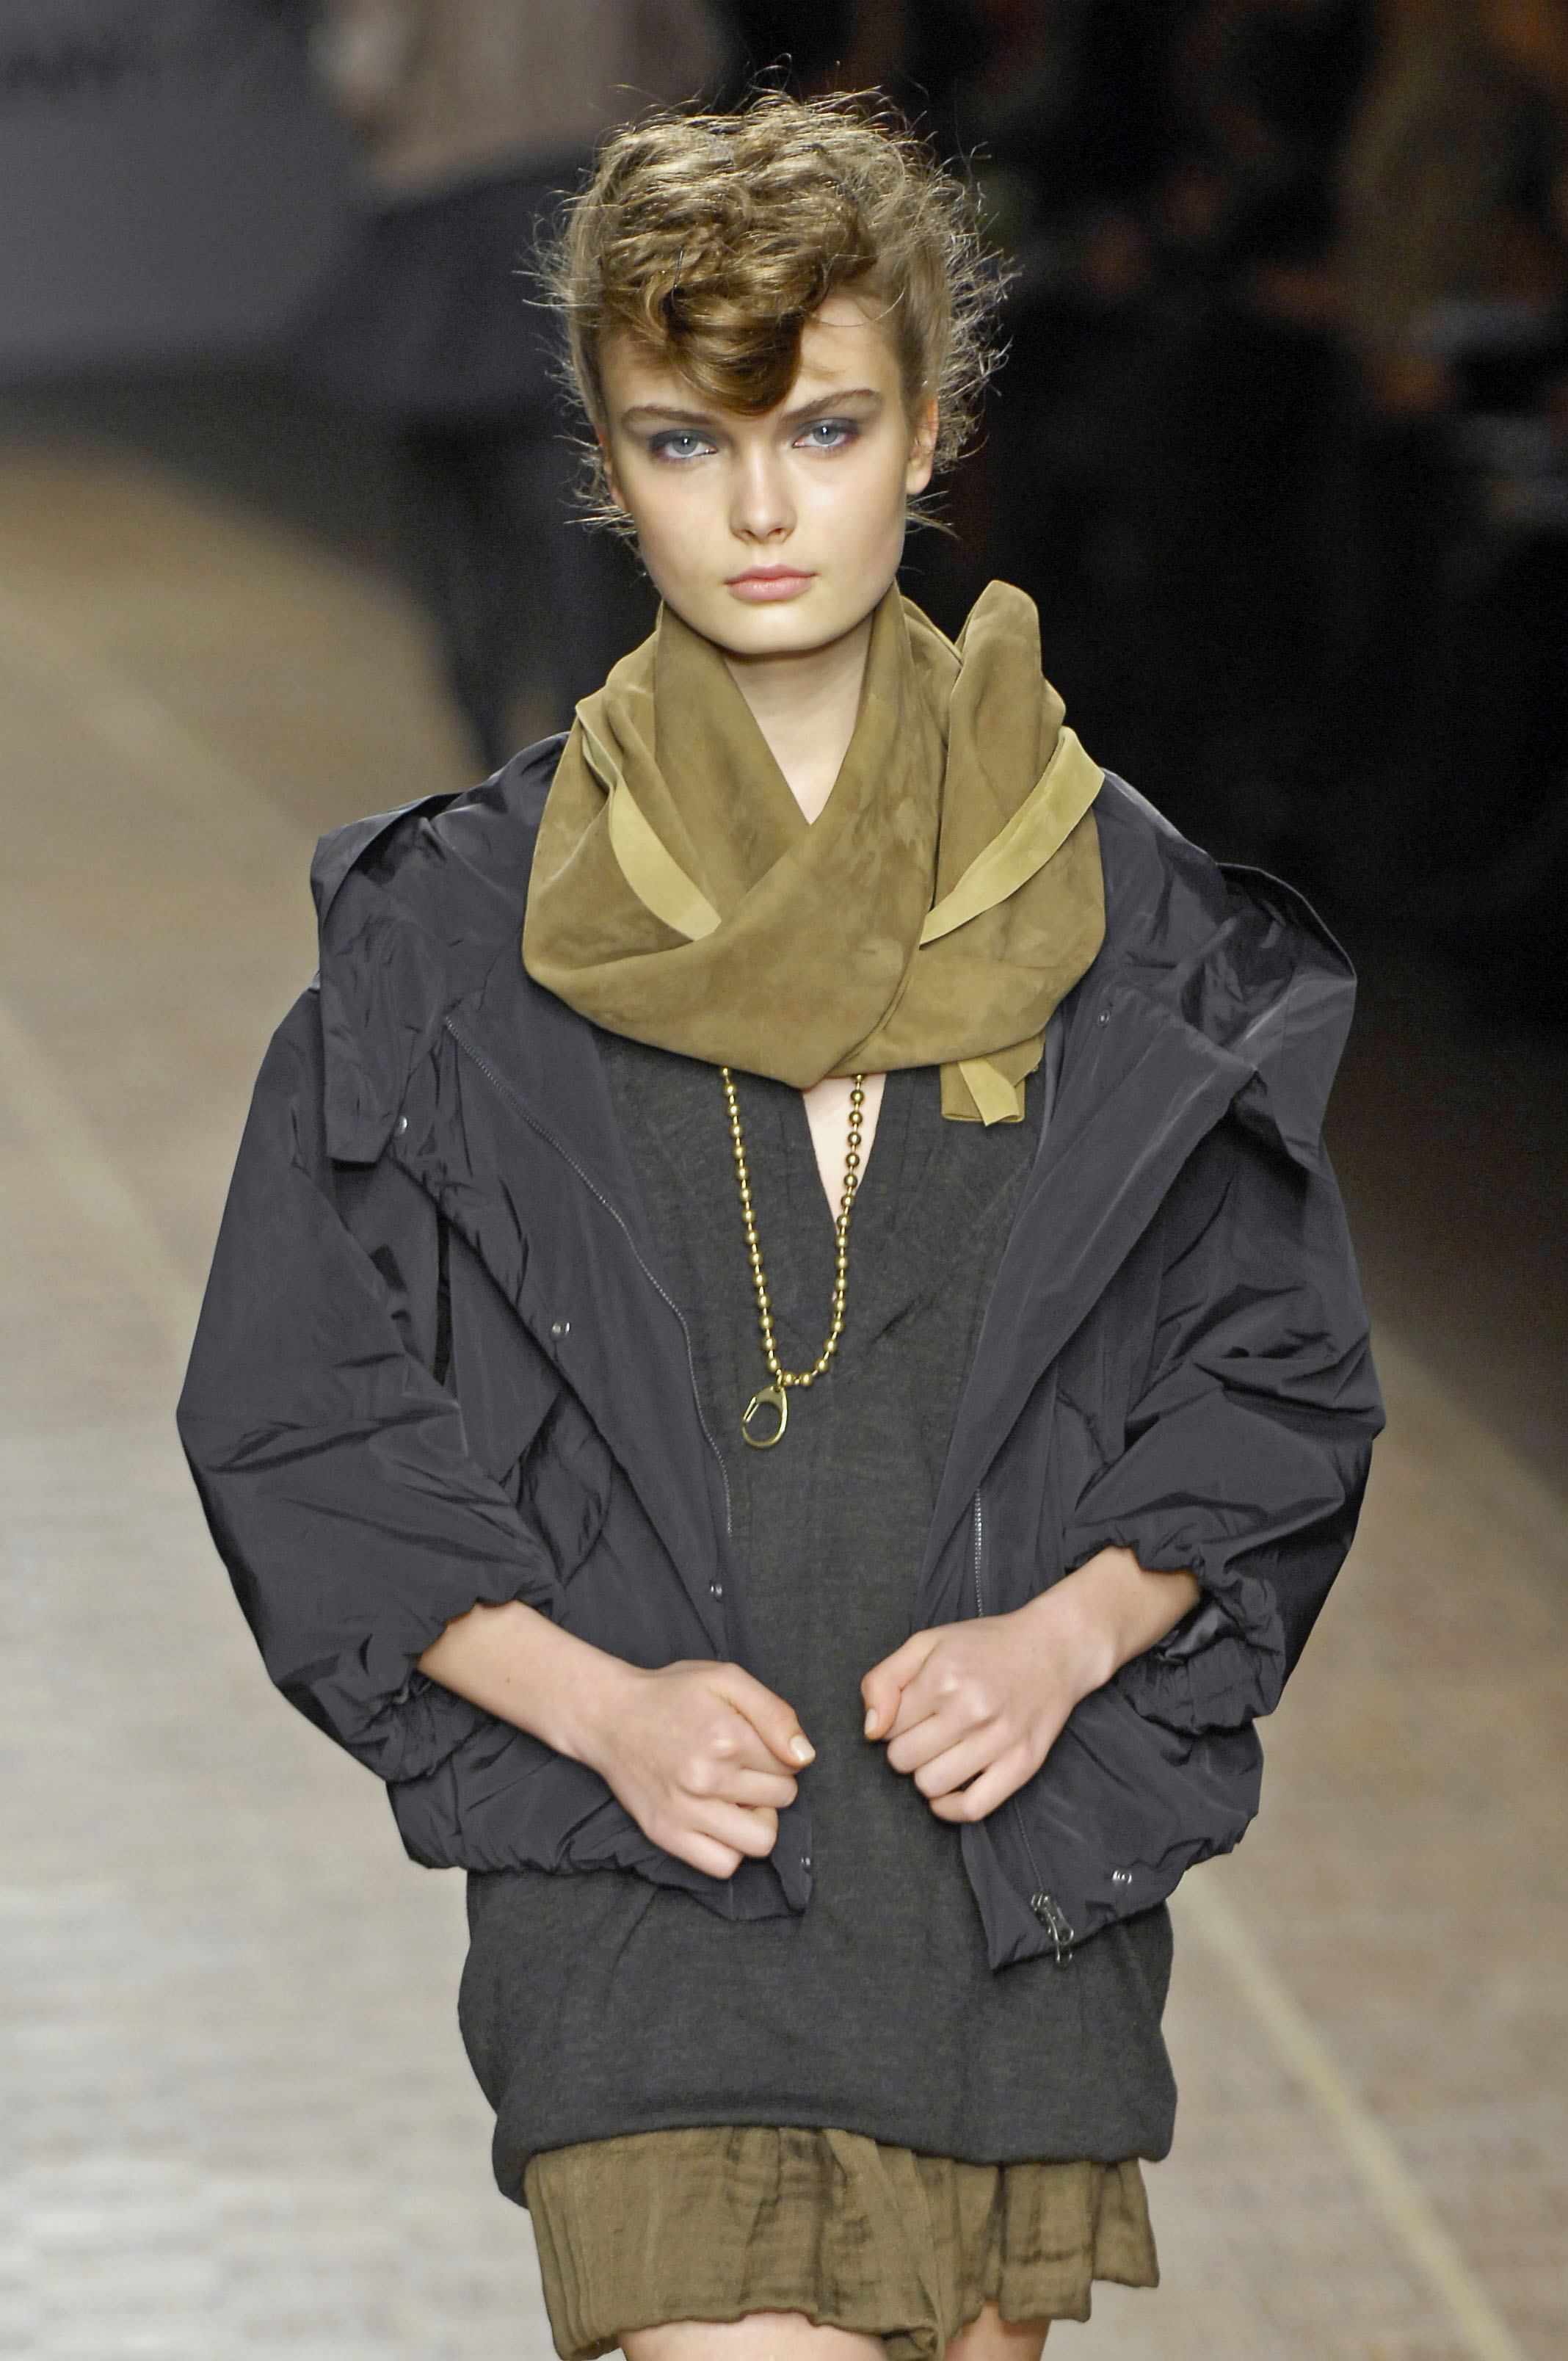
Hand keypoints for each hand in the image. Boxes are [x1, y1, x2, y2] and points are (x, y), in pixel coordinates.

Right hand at [579, 1658, 813, 1880]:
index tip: (755, 1744)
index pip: (792, 1766)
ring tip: (737, 1797)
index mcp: (727, 1737)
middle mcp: (707, 1779)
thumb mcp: (726, 1679)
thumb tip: (804, 1757)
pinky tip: (720, 1820)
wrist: (609, 1716)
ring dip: (758, 1819)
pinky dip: (731, 1848)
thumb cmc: (671, 1694)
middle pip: (782, 1800)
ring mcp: (685, 1812)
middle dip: (771, 1782)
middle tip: (743, 1766)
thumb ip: (775, 1712)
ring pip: (761, 1840)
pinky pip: (723, 1865)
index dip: (780, 1753)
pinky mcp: (667, 1835)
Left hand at [861, 1596, 1103, 1823]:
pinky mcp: (1023, 1764)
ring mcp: (999, 1739)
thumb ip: (884, 1680)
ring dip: (926, 1774)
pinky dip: (949, 1808)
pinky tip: (947, 1792)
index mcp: (942, 1677)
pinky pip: (973, 1808)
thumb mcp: (926, 1643)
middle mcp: (971, 1709)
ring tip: (941, 1753)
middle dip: (905, 1749)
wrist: (1053, 1648)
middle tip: (926, 1732)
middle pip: (903, 1760)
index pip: (887, 1728)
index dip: (892, 1722)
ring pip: (930, 1785)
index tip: (911, 1713)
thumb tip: (870, 1731)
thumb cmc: (985, 1645)